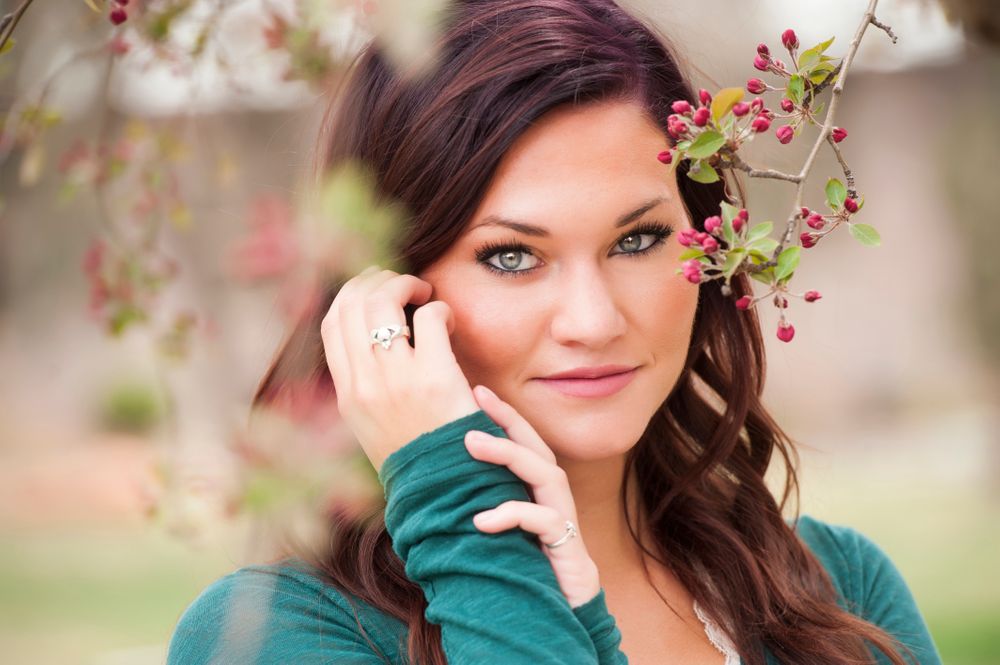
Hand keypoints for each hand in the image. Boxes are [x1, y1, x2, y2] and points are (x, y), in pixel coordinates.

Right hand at [320, 264, 479, 472]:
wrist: (448, 490)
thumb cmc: (419, 454)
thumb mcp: (374, 426)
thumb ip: (366, 384)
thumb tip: (371, 338)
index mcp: (347, 394)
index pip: (331, 323)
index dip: (350, 294)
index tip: (373, 287)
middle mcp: (365, 383)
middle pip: (353, 302)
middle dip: (378, 280)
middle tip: (405, 285)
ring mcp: (397, 379)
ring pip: (384, 300)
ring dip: (406, 285)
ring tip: (425, 294)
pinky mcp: (434, 377)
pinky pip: (430, 318)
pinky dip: (440, 309)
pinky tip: (448, 321)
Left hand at [463, 384, 601, 608]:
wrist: (557, 616)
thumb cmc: (522, 570)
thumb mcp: (495, 532)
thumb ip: (476, 504)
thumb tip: (431, 482)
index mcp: (536, 490)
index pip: (523, 441)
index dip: (502, 414)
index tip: (476, 388)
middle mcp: (554, 497)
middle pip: (536, 445)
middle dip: (508, 418)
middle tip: (475, 398)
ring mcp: (564, 519)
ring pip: (544, 472)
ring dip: (507, 454)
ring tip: (471, 442)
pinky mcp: (567, 545)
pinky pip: (544, 520)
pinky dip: (512, 514)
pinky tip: (482, 520)